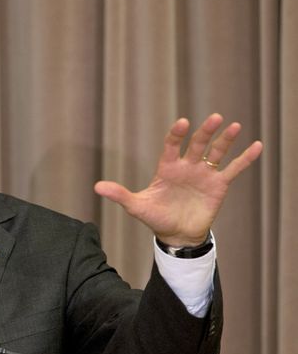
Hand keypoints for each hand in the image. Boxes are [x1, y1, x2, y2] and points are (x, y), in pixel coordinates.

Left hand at [94, 113, 262, 246]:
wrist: (176, 235)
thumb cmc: (156, 217)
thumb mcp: (136, 206)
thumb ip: (119, 194)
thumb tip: (96, 187)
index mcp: (167, 168)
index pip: (171, 146)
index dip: (177, 135)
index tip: (183, 124)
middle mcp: (187, 166)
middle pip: (197, 144)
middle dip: (204, 132)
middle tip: (214, 118)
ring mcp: (204, 174)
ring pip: (216, 152)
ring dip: (225, 140)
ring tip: (234, 126)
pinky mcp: (218, 185)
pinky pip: (233, 169)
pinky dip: (245, 158)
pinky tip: (256, 146)